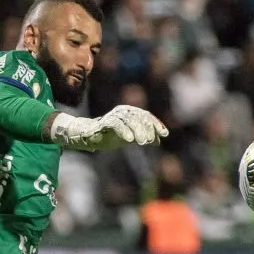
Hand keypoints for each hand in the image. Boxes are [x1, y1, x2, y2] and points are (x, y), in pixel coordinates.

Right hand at [50, 106, 168, 150]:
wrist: (89, 136)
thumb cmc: (111, 135)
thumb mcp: (131, 136)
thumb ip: (144, 136)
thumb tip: (160, 140)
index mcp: (130, 112)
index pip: (146, 116)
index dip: (156, 124)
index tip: (164, 134)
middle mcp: (123, 111)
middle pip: (139, 117)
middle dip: (147, 129)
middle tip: (150, 141)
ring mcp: (113, 116)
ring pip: (129, 120)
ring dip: (137, 130)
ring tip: (142, 142)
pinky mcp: (104, 123)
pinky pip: (115, 124)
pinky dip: (123, 131)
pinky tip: (129, 141)